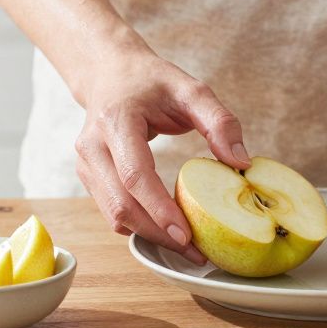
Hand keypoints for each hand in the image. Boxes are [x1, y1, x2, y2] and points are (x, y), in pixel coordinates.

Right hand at [74, 46, 250, 262]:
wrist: (109, 74)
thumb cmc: (152, 81)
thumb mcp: (191, 89)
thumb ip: (220, 122)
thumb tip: (241, 163)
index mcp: (116, 121)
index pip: (135, 175)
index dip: (159, 208)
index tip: (187, 234)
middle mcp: (92, 146)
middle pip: (122, 205)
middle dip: (159, 234)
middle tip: (197, 253)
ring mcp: (85, 165)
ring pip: (114, 215)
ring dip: (150, 235)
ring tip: (188, 247)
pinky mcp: (89, 178)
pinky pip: (113, 212)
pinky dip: (140, 226)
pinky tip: (168, 230)